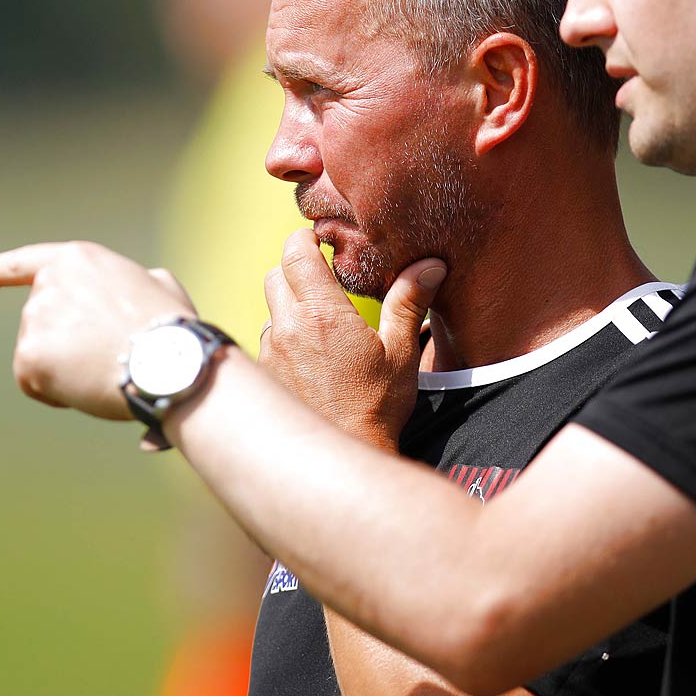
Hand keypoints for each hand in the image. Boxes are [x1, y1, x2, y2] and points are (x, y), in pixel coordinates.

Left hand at [0, 241, 194, 419]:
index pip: (26, 262)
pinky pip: (32, 382)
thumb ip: (131, 283)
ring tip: (105, 371)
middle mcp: (48, 284)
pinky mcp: (28, 355)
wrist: (165, 363)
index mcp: (78, 260)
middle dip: (63, 343)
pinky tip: (87, 388)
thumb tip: (134, 290)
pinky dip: (54, 393)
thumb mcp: (158, 286)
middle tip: (106, 359)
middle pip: (39, 321)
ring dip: (62, 368)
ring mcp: (35, 318)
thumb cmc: (173, 331)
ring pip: (37, 354)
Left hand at [261, 228, 444, 449]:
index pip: (295, 253)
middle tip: (323, 277)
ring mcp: (270, 353)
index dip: (304, 239)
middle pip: (276, 275)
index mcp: (322, 314)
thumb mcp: (400, 353)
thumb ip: (409, 303)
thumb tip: (430, 265)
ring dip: (288, 306)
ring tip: (319, 322)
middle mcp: (287, 328)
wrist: (344, 455)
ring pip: (271, 309)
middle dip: (296, 269)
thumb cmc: (376, 407)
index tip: (320, 242)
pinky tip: (308, 356)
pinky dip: (283, 338)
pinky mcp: (265, 375)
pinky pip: (267, 342)